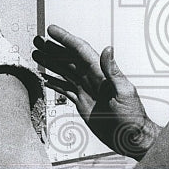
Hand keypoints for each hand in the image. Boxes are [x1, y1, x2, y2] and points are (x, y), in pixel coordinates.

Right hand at [33, 25, 158, 158]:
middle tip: (37, 40)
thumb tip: (108, 49)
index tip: (51, 30)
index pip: (80, 51)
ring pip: (65, 72)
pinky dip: (54, 82)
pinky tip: (45, 77)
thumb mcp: (124, 92)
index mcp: (101, 73)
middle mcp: (92, 78)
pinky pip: (65, 88)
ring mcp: (86, 90)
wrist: (131, 138)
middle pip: (69, 59)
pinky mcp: (82, 102)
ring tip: (36, 54)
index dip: (65, 39)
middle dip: (53, 49)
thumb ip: (113, 71)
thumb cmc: (132, 117)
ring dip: (51, 63)